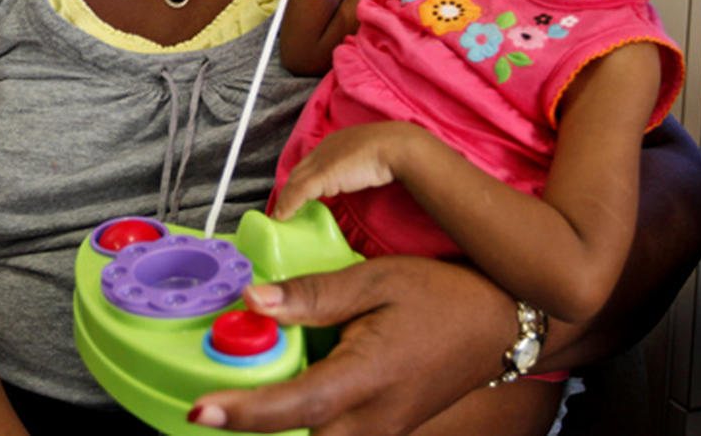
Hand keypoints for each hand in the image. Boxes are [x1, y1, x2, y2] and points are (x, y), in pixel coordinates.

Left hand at [188, 256, 508, 434]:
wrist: (499, 326)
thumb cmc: (445, 297)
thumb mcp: (377, 280)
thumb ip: (313, 295)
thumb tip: (255, 300)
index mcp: (367, 378)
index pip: (292, 407)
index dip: (241, 412)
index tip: (200, 411)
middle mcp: (371, 420)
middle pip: (294, 435)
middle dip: (252, 417)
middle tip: (218, 389)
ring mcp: (377, 432)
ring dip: (277, 413)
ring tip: (253, 378)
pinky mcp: (380, 430)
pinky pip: (328, 430)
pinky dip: (302, 411)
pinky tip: (295, 374)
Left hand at [270, 121, 419, 220]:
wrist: (395, 147)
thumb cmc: (389, 153)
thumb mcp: (369, 160)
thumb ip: (359, 168)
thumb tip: (360, 177)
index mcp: (334, 143)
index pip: (311, 163)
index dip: (302, 179)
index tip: (298, 194)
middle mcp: (324, 149)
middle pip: (298, 172)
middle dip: (289, 189)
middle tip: (283, 207)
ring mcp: (322, 162)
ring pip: (295, 182)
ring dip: (285, 200)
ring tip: (280, 215)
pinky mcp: (322, 175)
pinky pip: (298, 193)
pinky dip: (288, 205)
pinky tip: (282, 217)